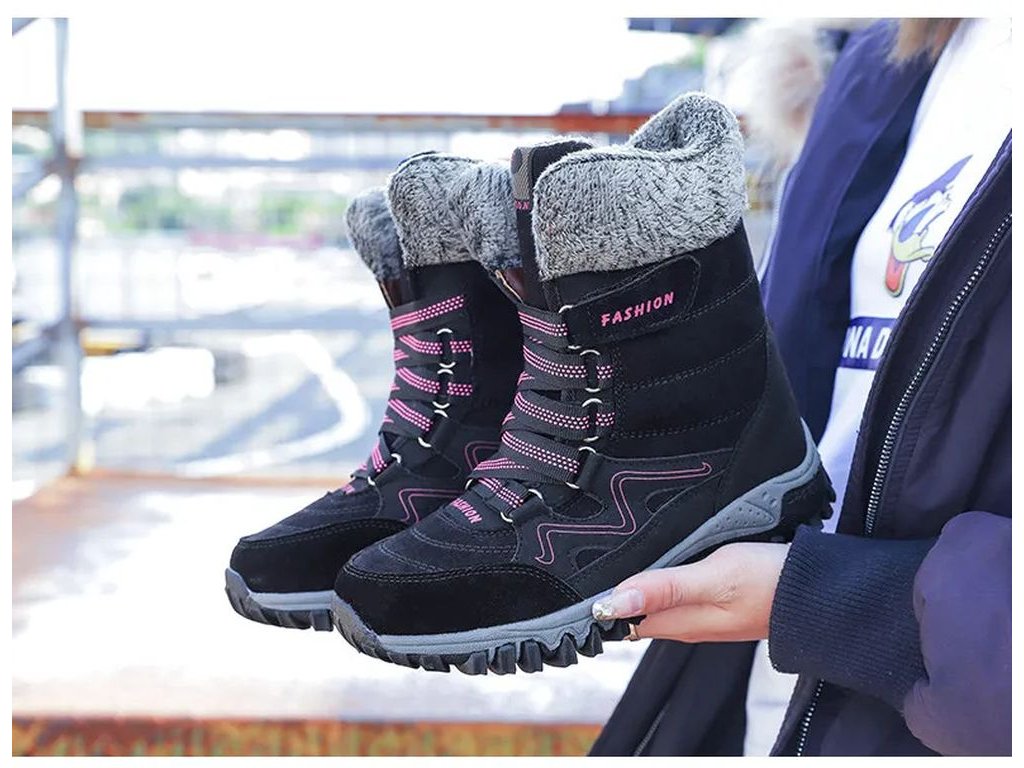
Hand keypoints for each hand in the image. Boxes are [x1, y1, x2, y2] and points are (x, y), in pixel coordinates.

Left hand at [591, 542, 789, 642]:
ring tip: (614, 553)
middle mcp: (686, 622)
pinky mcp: (720, 598)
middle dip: (612, 590)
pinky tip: (659, 557)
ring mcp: (704, 611)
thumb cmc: (768, 583)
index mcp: (679, 622)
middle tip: (585, 558)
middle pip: (636, 609)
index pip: (620, 618)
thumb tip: (610, 604)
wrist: (821, 592)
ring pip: (657, 599)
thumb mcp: (713, 578)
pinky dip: (663, 576)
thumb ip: (663, 589)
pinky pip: (679, 591)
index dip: (597, 602)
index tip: (573, 580)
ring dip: (637, 582)